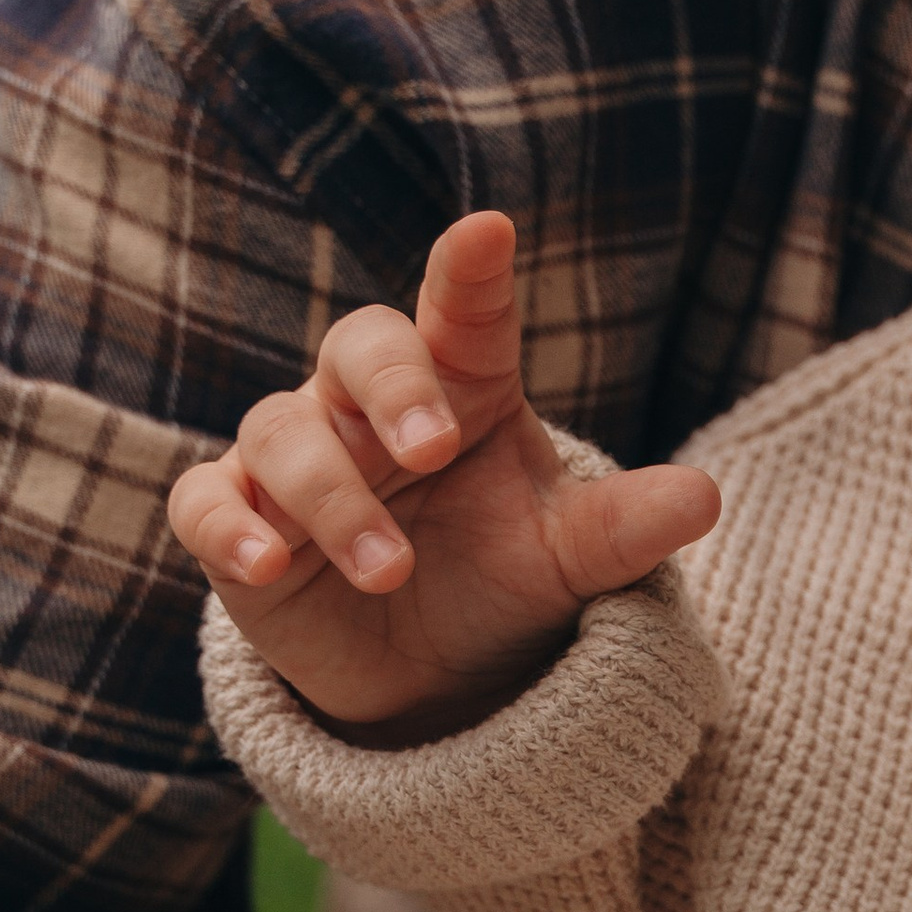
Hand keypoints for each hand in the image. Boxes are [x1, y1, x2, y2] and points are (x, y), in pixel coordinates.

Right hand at [166, 209, 718, 736]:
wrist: (434, 678)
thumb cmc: (503, 580)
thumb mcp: (568, 558)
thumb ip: (625, 527)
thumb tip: (706, 497)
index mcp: (461, 385)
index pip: (463, 311)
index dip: (469, 272)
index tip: (489, 233)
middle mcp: (369, 405)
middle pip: (358, 345)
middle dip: (392, 386)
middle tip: (434, 445)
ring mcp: (296, 460)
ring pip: (280, 432)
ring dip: (333, 497)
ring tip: (390, 568)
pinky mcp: (237, 524)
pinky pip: (205, 502)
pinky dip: (228, 525)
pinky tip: (267, 561)